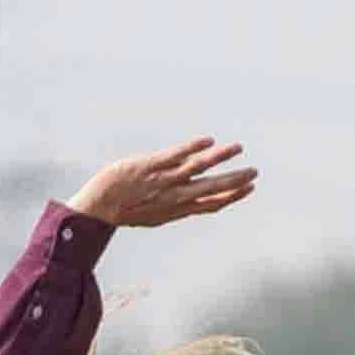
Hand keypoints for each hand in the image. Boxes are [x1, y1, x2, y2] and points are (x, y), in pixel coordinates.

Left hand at [68, 137, 255, 230]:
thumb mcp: (155, 215)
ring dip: (220, 158)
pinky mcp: (151, 165)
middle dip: (235, 180)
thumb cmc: (126, 209)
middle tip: (254, 172)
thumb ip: (176, 206)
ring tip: (237, 148)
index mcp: (178, 209)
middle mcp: (175, 196)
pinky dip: (193, 147)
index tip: (250, 188)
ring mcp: (164, 180)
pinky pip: (175, 155)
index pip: (212, 203)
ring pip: (197, 168)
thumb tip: (191, 201)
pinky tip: (208, 140)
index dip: (233, 196)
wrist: (100, 206)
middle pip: (212, 188)